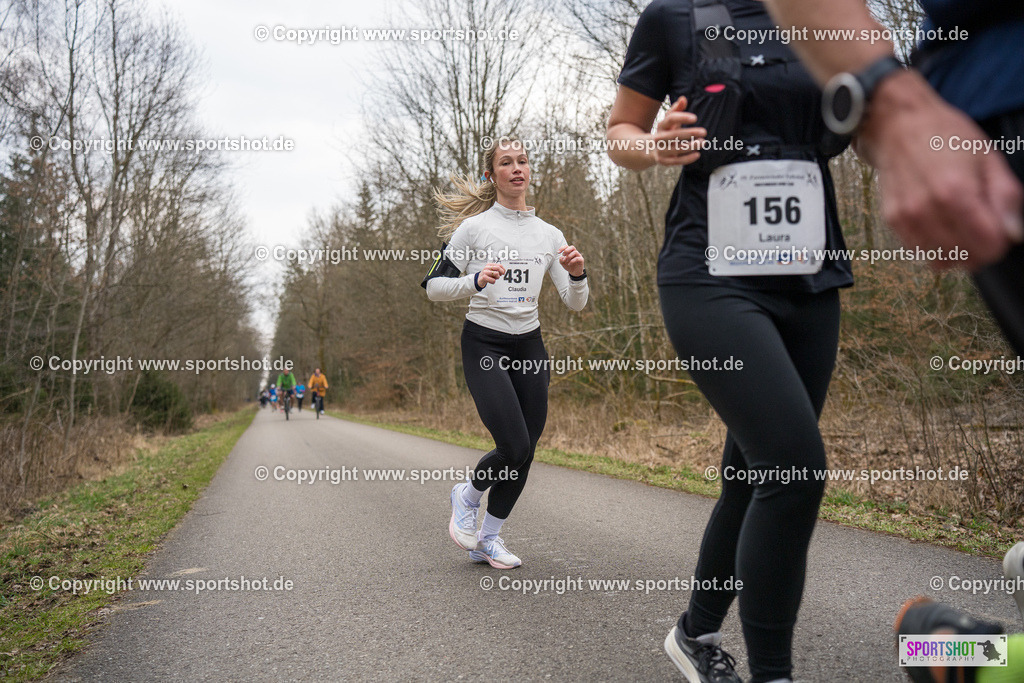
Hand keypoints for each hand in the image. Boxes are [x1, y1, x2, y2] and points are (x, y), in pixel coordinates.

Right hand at [476, 263, 506, 286]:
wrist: (479, 280)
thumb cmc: (486, 275)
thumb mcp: (491, 271)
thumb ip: (497, 270)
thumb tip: (504, 271)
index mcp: (489, 265)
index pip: (499, 265)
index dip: (503, 269)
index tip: (503, 272)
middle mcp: (487, 267)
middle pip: (498, 268)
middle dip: (501, 273)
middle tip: (500, 275)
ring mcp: (485, 272)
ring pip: (496, 273)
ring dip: (497, 278)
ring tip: (493, 278)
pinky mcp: (484, 277)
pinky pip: (493, 280)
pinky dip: (493, 281)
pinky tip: (490, 281)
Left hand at [558, 245, 584, 276]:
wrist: (574, 272)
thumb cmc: (569, 266)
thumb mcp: (563, 263)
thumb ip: (561, 260)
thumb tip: (561, 257)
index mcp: (570, 252)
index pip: (567, 246)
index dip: (562, 248)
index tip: (558, 252)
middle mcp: (575, 252)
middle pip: (572, 247)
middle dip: (566, 250)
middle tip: (563, 255)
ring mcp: (578, 256)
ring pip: (575, 252)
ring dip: (569, 256)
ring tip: (566, 261)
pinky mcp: (581, 260)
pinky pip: (577, 258)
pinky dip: (572, 261)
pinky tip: (569, 264)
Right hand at [652, 96, 706, 166]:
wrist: (648, 149)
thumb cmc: (664, 132)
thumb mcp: (668, 121)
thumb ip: (676, 110)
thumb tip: (683, 98)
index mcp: (661, 126)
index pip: (670, 119)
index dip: (682, 118)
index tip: (695, 118)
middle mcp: (659, 138)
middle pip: (674, 135)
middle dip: (689, 133)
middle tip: (704, 132)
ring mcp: (661, 150)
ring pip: (676, 148)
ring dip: (691, 146)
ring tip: (703, 142)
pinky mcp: (664, 161)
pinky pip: (676, 161)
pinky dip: (687, 159)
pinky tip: (697, 154)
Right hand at [858, 71, 1022, 270]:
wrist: (896, 126)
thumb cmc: (943, 134)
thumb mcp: (987, 156)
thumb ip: (1006, 196)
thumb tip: (1014, 232)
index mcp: (956, 192)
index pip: (988, 245)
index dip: (1001, 242)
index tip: (1000, 229)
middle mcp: (928, 210)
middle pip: (966, 258)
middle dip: (981, 248)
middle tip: (982, 227)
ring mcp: (907, 218)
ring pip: (942, 261)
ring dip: (957, 251)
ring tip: (960, 227)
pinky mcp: (893, 221)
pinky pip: (921, 252)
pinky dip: (935, 246)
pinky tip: (940, 225)